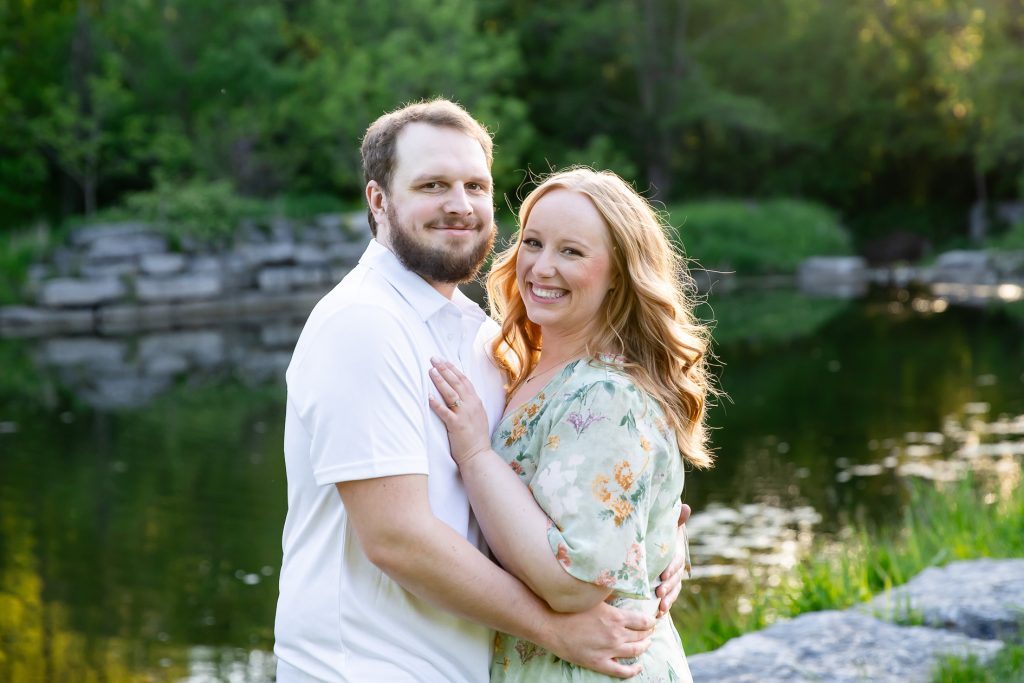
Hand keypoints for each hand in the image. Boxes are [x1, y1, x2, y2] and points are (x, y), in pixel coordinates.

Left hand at [427, 357, 492, 464]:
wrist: (479, 456)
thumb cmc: (476, 438)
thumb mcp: (477, 416)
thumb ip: (470, 404)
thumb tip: (462, 394)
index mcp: (476, 402)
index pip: (464, 380)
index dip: (453, 369)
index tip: (443, 360)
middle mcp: (471, 405)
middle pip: (456, 383)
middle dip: (444, 369)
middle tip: (433, 359)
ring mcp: (464, 415)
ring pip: (451, 394)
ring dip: (440, 381)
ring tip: (430, 371)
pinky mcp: (456, 426)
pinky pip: (445, 412)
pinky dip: (436, 404)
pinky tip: (428, 397)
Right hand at [543, 601, 654, 678]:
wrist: (551, 625)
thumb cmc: (570, 608)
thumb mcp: (593, 598)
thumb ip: (610, 597)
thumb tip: (621, 589)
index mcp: (616, 617)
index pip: (643, 621)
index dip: (651, 621)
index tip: (653, 620)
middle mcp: (616, 634)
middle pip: (641, 635)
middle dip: (649, 633)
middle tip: (651, 631)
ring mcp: (609, 650)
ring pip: (635, 651)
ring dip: (644, 647)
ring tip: (647, 643)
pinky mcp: (599, 663)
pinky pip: (622, 671)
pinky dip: (633, 670)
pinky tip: (638, 667)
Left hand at [656, 503, 690, 617]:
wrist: (655, 542)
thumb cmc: (660, 532)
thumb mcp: (666, 525)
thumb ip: (676, 519)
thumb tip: (686, 507)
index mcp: (675, 551)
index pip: (676, 561)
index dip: (671, 568)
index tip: (662, 575)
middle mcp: (676, 566)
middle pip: (676, 579)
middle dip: (668, 587)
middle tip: (659, 594)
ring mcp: (673, 578)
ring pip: (674, 591)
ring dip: (668, 600)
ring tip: (660, 608)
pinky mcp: (666, 586)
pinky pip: (669, 598)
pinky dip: (665, 606)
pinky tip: (659, 614)